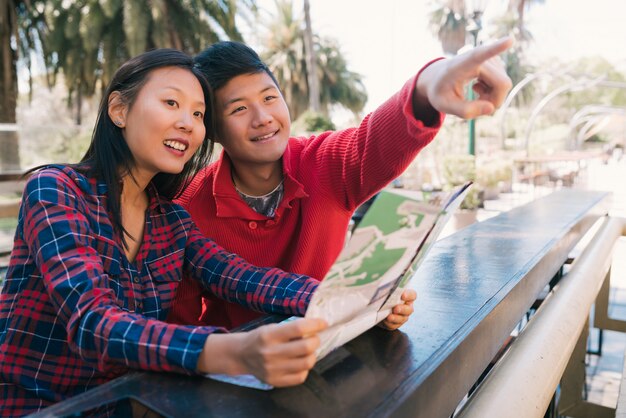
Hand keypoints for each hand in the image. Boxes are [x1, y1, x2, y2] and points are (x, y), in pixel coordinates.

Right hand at [198, 318, 326, 386]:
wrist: (241, 355)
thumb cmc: (260, 338)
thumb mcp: (271, 327)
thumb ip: (291, 328)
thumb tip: (317, 327)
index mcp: (269, 335)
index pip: (298, 328)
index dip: (315, 324)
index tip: (323, 323)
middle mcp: (271, 353)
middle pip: (306, 347)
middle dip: (315, 340)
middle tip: (314, 338)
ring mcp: (273, 369)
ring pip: (306, 363)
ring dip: (312, 355)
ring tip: (307, 351)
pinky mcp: (276, 381)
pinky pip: (300, 377)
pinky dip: (305, 368)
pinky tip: (300, 362)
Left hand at [380, 289, 415, 330]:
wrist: (376, 308)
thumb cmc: (384, 297)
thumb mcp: (386, 292)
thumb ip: (389, 291)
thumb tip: (385, 289)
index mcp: (406, 297)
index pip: (412, 295)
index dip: (409, 295)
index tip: (402, 295)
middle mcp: (406, 307)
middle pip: (409, 309)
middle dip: (402, 309)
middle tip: (396, 308)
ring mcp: (402, 316)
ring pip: (402, 319)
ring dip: (396, 318)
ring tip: (389, 316)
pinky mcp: (395, 324)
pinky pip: (394, 325)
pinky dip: (389, 323)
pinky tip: (385, 320)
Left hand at [415, 37, 513, 119]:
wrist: (438, 77)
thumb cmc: (440, 91)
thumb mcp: (445, 106)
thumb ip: (465, 111)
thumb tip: (491, 109)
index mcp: (463, 64)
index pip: (480, 55)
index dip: (496, 48)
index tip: (510, 40)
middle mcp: (480, 57)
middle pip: (503, 84)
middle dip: (494, 101)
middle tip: (474, 104)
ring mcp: (490, 58)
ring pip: (505, 85)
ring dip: (491, 97)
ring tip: (473, 91)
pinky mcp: (496, 62)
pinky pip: (503, 84)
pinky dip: (493, 92)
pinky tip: (478, 88)